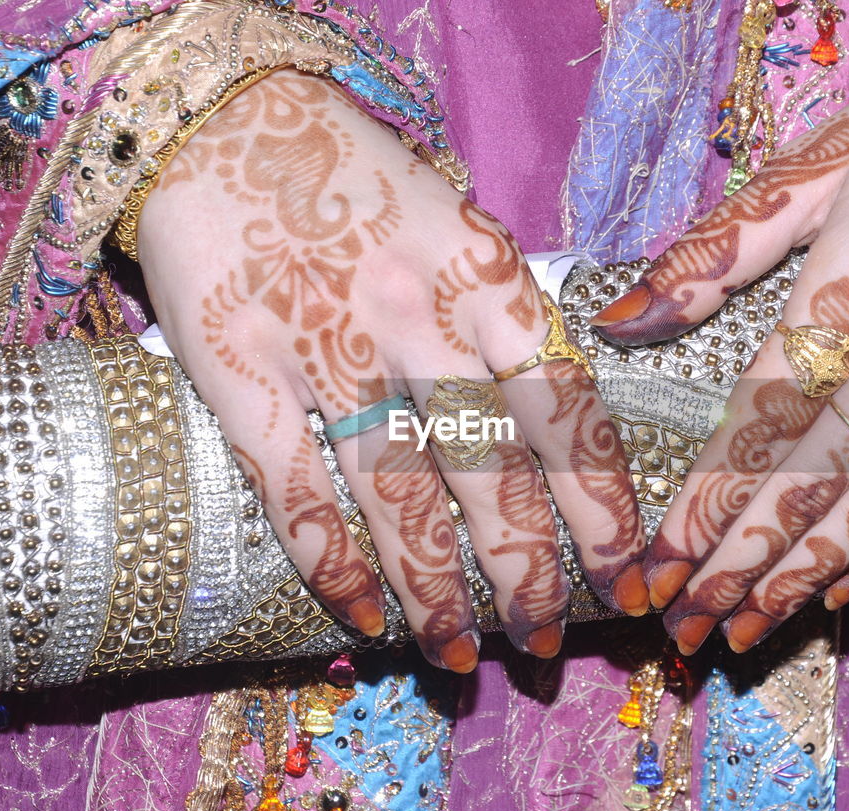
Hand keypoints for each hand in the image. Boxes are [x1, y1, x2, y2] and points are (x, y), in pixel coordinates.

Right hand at [137, 71, 646, 671]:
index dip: (602, 502)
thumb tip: (552, 418)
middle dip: (527, 570)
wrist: (221, 116)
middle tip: (547, 641)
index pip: (564, 409)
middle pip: (492, 471)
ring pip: (399, 493)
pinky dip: (330, 561)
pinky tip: (360, 618)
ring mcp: (330, 344)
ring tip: (460, 657)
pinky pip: (295, 484)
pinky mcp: (242, 365)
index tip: (626, 571)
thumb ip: (503, 312)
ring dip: (435, 589)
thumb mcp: (457, 220)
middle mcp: (420, 317)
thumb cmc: (354, 173)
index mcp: (486, 275)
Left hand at [590, 45, 848, 653]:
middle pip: (819, 477)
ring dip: (812, 574)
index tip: (656, 566)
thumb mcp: (811, 164)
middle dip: (743, 562)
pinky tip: (847, 587)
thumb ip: (715, 254)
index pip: (764, 418)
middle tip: (685, 626)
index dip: (707, 502)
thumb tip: (624, 323)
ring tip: (748, 627)